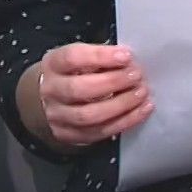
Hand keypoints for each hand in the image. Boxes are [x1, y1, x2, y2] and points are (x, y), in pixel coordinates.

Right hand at [28, 43, 153, 148]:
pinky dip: (124, 122)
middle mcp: (51, 90)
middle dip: (112, 82)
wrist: (50, 99)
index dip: (100, 56)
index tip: (126, 55)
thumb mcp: (79, 59)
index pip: (72, 58)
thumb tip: (130, 61)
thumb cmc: (73, 73)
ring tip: (141, 93)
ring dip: (120, 104)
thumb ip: (100, 58)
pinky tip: (141, 110)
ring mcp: (57, 115)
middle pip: (79, 89)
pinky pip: (99, 132)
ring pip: (88, 115)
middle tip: (136, 76)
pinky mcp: (69, 135)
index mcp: (53, 64)